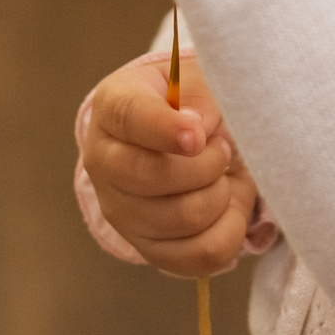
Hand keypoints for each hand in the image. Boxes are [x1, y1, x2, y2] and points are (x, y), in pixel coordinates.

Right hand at [79, 54, 258, 277]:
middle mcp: (105, 163)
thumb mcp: (195, 78)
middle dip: (207, 164)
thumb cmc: (188, 101)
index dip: (166, 129)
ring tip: (222, 175)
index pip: (131, 118)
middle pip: (154, 177)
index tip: (198, 136)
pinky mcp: (149, 249)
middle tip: (222, 148)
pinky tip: (228, 207)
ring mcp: (123, 213)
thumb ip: (199, 94)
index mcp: (113, 108)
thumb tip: (196, 127)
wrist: (182, 138)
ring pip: (185, 219)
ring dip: (221, 195)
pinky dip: (229, 232)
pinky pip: (200, 257)